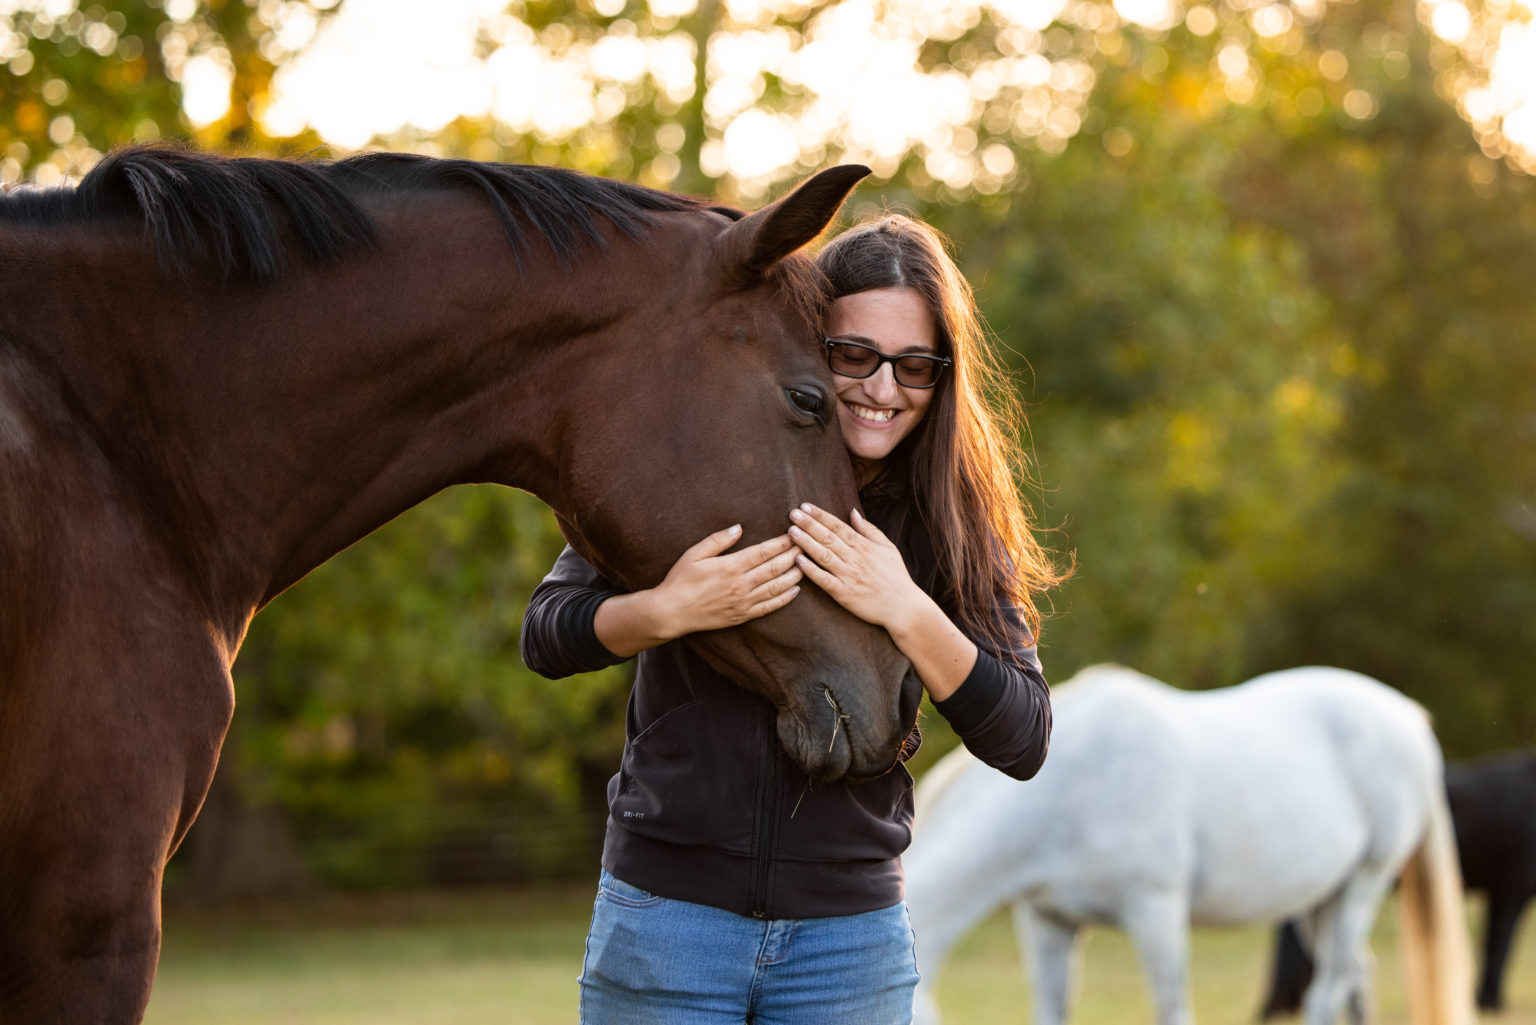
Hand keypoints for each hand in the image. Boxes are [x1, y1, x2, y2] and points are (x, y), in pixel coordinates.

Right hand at [649, 524, 803, 637]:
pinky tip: (795, 591)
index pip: (764, 552)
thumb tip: (739, 527)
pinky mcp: (742, 615)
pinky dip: (784, 598)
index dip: (781, 542)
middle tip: (807, 544)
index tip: (794, 532)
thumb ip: (718, 540)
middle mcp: (741, 584)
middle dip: (793, 555)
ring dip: (794, 575)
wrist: (672, 612)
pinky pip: (769, 607)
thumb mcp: (694, 554)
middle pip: (775, 568)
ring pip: (777, 587)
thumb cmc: (680, 580)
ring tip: (806, 564)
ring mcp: (743, 602)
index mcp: (731, 566)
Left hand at [788, 504, 924, 630]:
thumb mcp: (888, 548)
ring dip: (806, 543)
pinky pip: (824, 580)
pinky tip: (798, 561)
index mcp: (864, 546)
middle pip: (828, 538)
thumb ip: (869, 530)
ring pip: (824, 556)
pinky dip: (811, 570)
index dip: (821, 516)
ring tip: (791, 532)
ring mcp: (849, 576)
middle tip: (793, 513)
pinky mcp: (844, 594)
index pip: (838, 526)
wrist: (903, 607)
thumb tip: (853, 511)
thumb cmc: (896, 576)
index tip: (805, 506)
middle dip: (809, 524)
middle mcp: (855, 559)